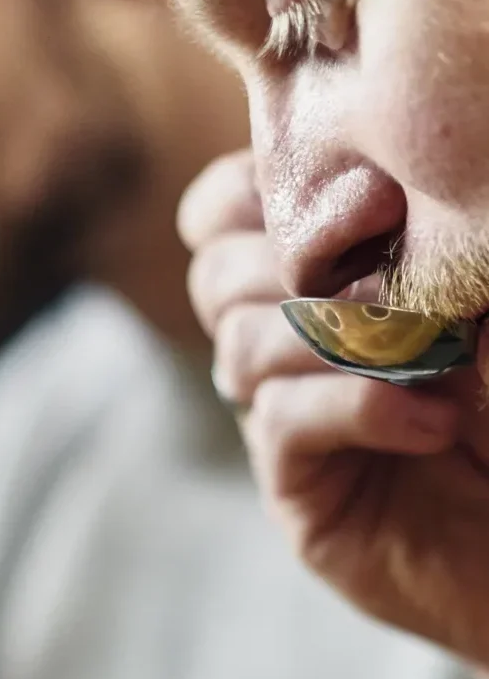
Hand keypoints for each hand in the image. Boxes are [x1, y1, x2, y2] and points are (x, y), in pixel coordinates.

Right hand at [180, 149, 488, 672]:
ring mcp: (284, 422)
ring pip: (240, 345)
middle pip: (215, 273)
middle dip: (293, 258)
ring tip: (427, 357)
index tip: (366, 194)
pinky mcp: (297, 494)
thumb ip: (419, 246)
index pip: (224, 209)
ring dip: (332, 334)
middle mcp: (285, 347)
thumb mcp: (474, 301)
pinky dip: (356, 407)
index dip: (257, 184)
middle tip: (390, 264)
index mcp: (313, 280)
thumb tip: (374, 186)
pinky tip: (430, 423)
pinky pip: (282, 422)